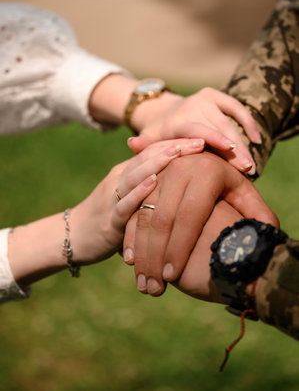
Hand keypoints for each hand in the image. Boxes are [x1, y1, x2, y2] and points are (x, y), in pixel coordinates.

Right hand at [70, 138, 204, 264]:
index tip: (204, 137)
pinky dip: (137, 192)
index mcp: (126, 173)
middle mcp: (119, 180)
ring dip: (157, 162)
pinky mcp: (109, 221)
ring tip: (178, 151)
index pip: (152, 152)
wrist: (72, 236)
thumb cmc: (109, 217)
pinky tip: (153, 182)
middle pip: (147, 158)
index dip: (176, 143)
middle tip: (201, 139)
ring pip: (134, 175)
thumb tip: (181, 179)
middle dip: (174, 148)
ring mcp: (112, 198)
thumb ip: (148, 186)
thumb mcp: (129, 197)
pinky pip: (124, 204)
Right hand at [123, 152, 277, 295]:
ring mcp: (158, 173)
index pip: (190, 215)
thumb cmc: (229, 185)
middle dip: (156, 256)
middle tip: (153, 288)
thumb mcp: (245, 196)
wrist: (203, 158)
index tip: (172, 277)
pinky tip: (131, 260)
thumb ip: (258, 215)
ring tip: (142, 282)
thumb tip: (266, 237)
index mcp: (207, 171)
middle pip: (162, 217)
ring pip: (143, 216)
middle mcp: (179, 168)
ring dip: (140, 252)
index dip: (180, 247)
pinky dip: (130, 237)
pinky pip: (131, 211)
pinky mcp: (143, 180)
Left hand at [129, 87, 260, 174]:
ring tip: (252, 165)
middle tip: (247, 169)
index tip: (230, 151)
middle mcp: (193, 105)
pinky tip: (257, 139)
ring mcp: (206, 99)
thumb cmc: (159, 134)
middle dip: (234, 150)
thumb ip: (144, 144)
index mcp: (177, 119)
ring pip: (229, 122)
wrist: (163, 111)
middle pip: (218, 129)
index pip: (197, 129)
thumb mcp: (149, 139)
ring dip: (243, 143)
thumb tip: (132, 144)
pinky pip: (237, 108)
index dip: (214, 140)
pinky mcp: (217, 96)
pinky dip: (247, 122)